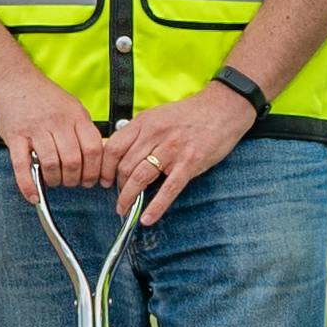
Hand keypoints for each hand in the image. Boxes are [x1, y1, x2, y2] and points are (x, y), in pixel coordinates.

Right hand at [0, 72, 107, 198]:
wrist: (13, 79)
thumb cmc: (42, 96)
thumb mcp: (72, 106)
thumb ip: (82, 129)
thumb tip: (96, 156)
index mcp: (75, 116)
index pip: (93, 149)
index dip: (95, 170)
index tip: (92, 180)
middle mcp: (57, 122)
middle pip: (74, 160)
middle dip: (75, 179)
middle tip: (72, 183)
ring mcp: (35, 129)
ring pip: (51, 164)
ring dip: (55, 180)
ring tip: (54, 181)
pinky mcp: (15, 136)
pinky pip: (22, 165)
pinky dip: (28, 184)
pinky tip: (33, 195)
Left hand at [102, 82, 256, 222]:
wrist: (222, 109)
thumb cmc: (190, 114)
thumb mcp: (158, 115)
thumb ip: (140, 132)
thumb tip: (121, 153)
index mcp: (144, 122)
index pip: (113, 148)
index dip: (104, 168)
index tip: (104, 179)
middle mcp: (155, 135)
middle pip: (124, 166)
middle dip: (118, 187)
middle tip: (119, 196)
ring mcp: (172, 150)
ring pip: (140, 178)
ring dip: (129, 198)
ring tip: (125, 209)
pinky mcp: (190, 164)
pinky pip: (168, 190)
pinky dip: (155, 207)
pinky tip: (147, 218)